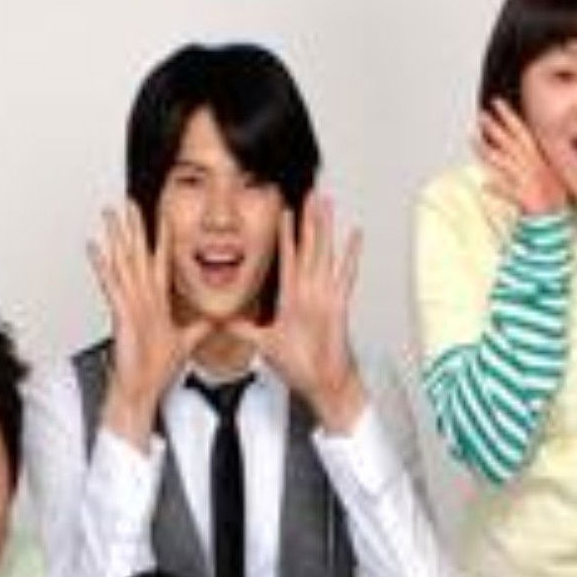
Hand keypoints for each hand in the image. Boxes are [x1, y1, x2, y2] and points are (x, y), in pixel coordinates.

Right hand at [88, 203, 208, 444]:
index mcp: (156, 302)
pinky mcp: (121, 313)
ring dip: (116, 237)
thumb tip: (217, 319)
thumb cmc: (155, 369)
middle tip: (129, 203)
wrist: (141, 388)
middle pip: (138, 254)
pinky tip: (94, 246)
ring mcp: (129, 303)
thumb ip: (201, 327)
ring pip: (123, 262)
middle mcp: (141, 298)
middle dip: (134, 228)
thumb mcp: (187, 342)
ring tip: (109, 214)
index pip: (161, 262)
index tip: (165, 217)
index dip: (164, 239)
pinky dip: (102, 265)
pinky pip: (111, 284)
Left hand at [233, 196, 364, 433]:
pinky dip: (350, 256)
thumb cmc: (300, 365)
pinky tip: (355, 235)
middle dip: (308, 221)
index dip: (286, 235)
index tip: (284, 211)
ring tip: (326, 204)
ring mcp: (324, 296)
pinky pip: (344, 275)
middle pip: (309, 248)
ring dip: (325, 229)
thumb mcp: (263, 344)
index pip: (288, 258)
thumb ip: (243, 330)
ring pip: (324, 253)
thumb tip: (222, 322)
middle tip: (310, 194)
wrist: (320, 383)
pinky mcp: (336, 305)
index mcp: (292, 299)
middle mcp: (309, 292)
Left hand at [474, 101, 566, 220]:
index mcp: (536, 157)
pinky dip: (498, 189)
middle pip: (510, 142)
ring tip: (473, 140)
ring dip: (489, 151)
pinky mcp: (525, 198)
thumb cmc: (549, 196)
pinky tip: (485, 186)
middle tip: (481, 115)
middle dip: (495, 128)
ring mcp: (527, 180)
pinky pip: (509, 192)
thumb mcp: (540, 173)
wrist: (556, 218)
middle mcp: (531, 164)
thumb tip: (507, 148)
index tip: (496, 102)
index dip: (508, 115)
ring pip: (505, 162)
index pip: (520, 131)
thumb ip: (524, 159)